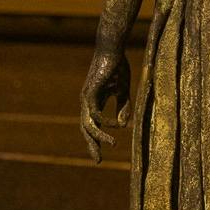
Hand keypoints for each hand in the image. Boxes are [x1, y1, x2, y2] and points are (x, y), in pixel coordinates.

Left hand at [80, 49, 132, 164]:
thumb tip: (122, 127)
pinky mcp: (91, 91)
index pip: (91, 126)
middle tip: (98, 160)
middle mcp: (87, 102)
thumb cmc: (117, 67)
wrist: (112, 49)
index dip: (96, 140)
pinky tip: (114, 126)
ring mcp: (87, 97)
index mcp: (94, 102)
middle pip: (86, 129)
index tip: (100, 156)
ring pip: (88, 123)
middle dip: (92, 144)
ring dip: (99, 136)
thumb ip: (122, 108)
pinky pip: (95, 112)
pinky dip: (105, 121)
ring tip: (112, 144)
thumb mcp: (123, 92)